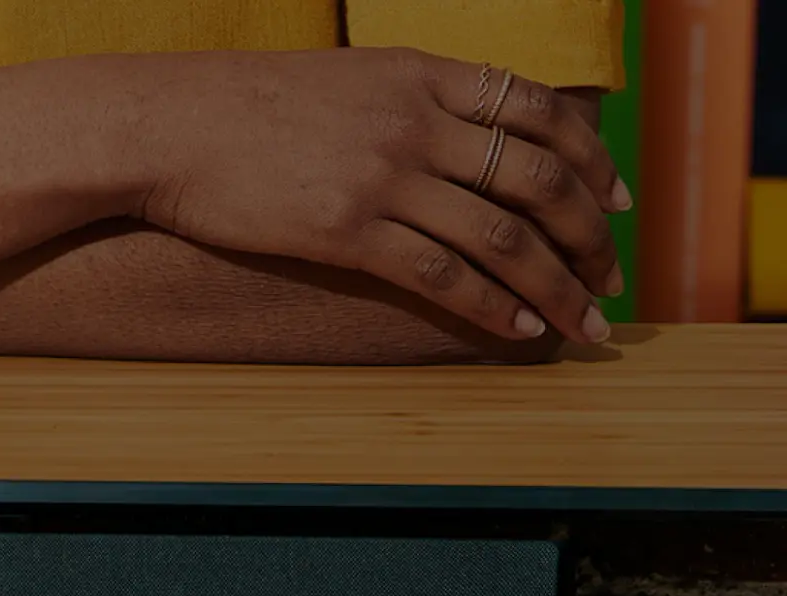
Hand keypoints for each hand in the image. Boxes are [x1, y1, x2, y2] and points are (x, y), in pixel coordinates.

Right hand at [102, 48, 625, 347]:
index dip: (594, 158)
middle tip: (611, 275)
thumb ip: (414, 104)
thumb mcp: (348, 80)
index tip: (619, 201)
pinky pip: (444, 273)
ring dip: (558, 284)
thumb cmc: (246, 107)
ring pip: (504, 234)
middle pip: (539, 177)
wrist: (167, 125)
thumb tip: (468, 143)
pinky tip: (522, 329)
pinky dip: (494, 305)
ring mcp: (384, 175)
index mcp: (423, 75)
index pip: (540, 111)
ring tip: (585, 322)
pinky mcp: (347, 230)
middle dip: (590, 234)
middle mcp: (417, 121)